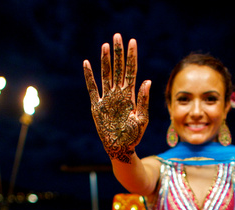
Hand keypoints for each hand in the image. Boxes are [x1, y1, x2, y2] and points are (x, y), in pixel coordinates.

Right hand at [83, 34, 150, 162]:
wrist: (121, 148)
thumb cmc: (134, 136)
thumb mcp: (142, 119)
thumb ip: (143, 100)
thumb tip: (147, 81)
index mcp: (130, 96)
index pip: (131, 71)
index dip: (131, 56)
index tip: (132, 42)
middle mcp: (119, 94)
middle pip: (118, 68)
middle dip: (118, 53)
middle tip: (118, 36)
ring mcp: (107, 99)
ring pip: (106, 75)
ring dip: (105, 60)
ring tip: (106, 45)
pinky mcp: (97, 106)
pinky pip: (92, 88)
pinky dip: (89, 76)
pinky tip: (87, 63)